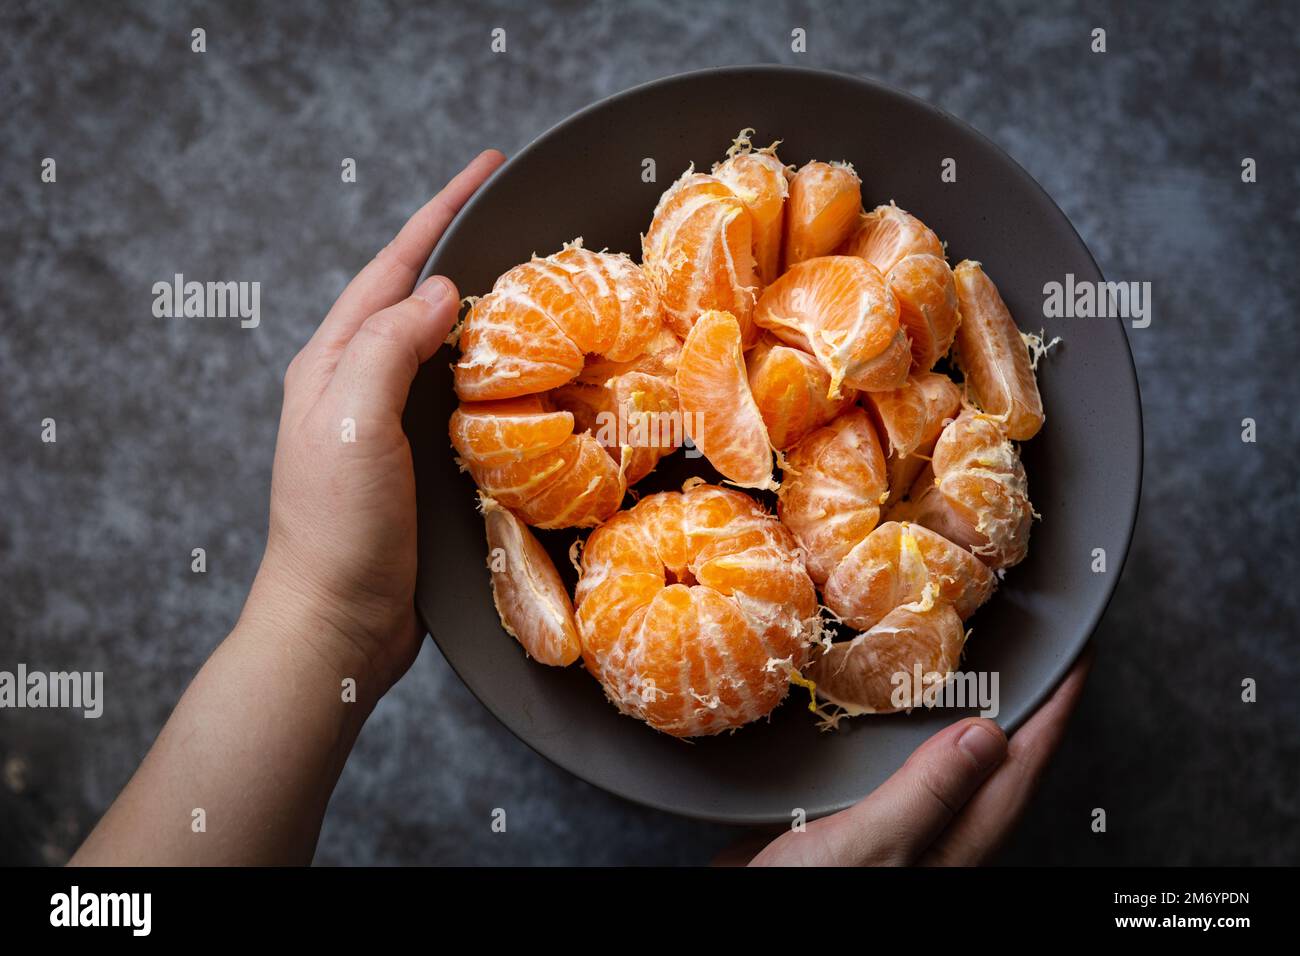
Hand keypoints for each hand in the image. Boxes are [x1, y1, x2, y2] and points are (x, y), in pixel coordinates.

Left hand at [243, 149, 505, 693]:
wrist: (338, 622)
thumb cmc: (337, 526)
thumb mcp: (351, 420)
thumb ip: (389, 347)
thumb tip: (441, 294)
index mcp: (333, 361)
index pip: (392, 266)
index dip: (439, 212)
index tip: (485, 166)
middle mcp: (357, 383)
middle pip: (415, 295)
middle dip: (462, 248)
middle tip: (518, 218)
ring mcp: (387, 424)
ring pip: (441, 346)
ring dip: (482, 310)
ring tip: (532, 285)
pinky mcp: (418, 462)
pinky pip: (458, 395)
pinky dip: (492, 371)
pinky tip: (523, 374)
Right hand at [729, 648, 1091, 865]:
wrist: (744, 921)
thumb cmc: (806, 897)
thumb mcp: (871, 847)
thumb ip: (927, 794)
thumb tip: (987, 735)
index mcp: (954, 846)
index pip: (1020, 768)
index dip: (1053, 710)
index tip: (1076, 657)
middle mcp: (932, 836)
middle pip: (992, 763)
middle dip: (1017, 705)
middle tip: (1029, 648)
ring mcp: (892, 829)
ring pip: (940, 761)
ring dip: (955, 711)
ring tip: (967, 661)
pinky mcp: (845, 821)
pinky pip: (889, 765)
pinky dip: (895, 727)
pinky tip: (877, 707)